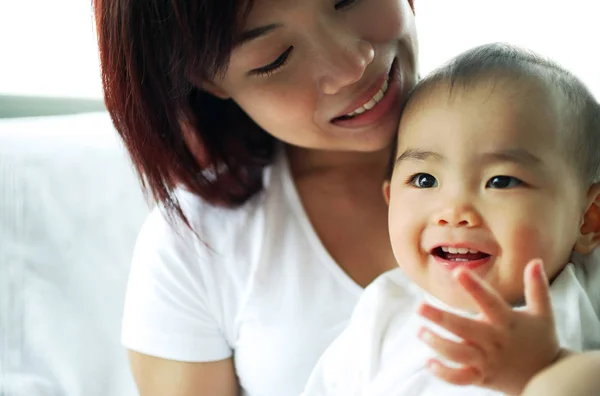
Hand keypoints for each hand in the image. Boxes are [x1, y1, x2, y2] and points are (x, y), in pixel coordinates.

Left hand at [416, 259, 562, 394]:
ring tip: (421, 331)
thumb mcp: (543, 313)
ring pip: (457, 354)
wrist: (548, 377)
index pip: (489, 301)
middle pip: (463, 328)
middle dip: (440, 318)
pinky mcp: (482, 377)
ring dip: (437, 344)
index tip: (458, 271)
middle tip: (419, 307)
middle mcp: (494, 341)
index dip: (473, 286)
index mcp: (507, 322)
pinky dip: (444, 373)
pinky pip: (460, 378)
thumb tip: (535, 261)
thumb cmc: (542, 340)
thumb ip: (537, 287)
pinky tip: (429, 363)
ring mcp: (487, 361)